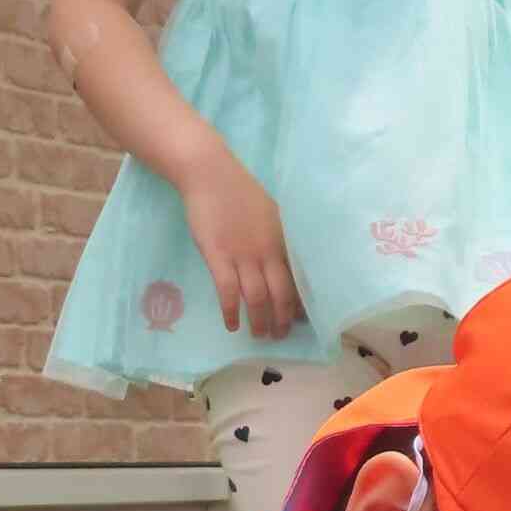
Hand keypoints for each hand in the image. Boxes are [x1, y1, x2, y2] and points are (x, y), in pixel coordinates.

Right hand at [176, 148, 301, 339]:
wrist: (210, 174)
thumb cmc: (239, 192)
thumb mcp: (270, 213)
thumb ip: (278, 237)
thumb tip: (286, 261)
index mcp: (281, 240)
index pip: (297, 279)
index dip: (299, 302)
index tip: (299, 319)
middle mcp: (266, 251)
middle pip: (281, 294)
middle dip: (282, 319)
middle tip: (280, 336)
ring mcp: (242, 255)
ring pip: (257, 297)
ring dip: (259, 320)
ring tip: (259, 335)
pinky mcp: (217, 256)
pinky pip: (228, 292)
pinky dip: (231, 312)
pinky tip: (231, 325)